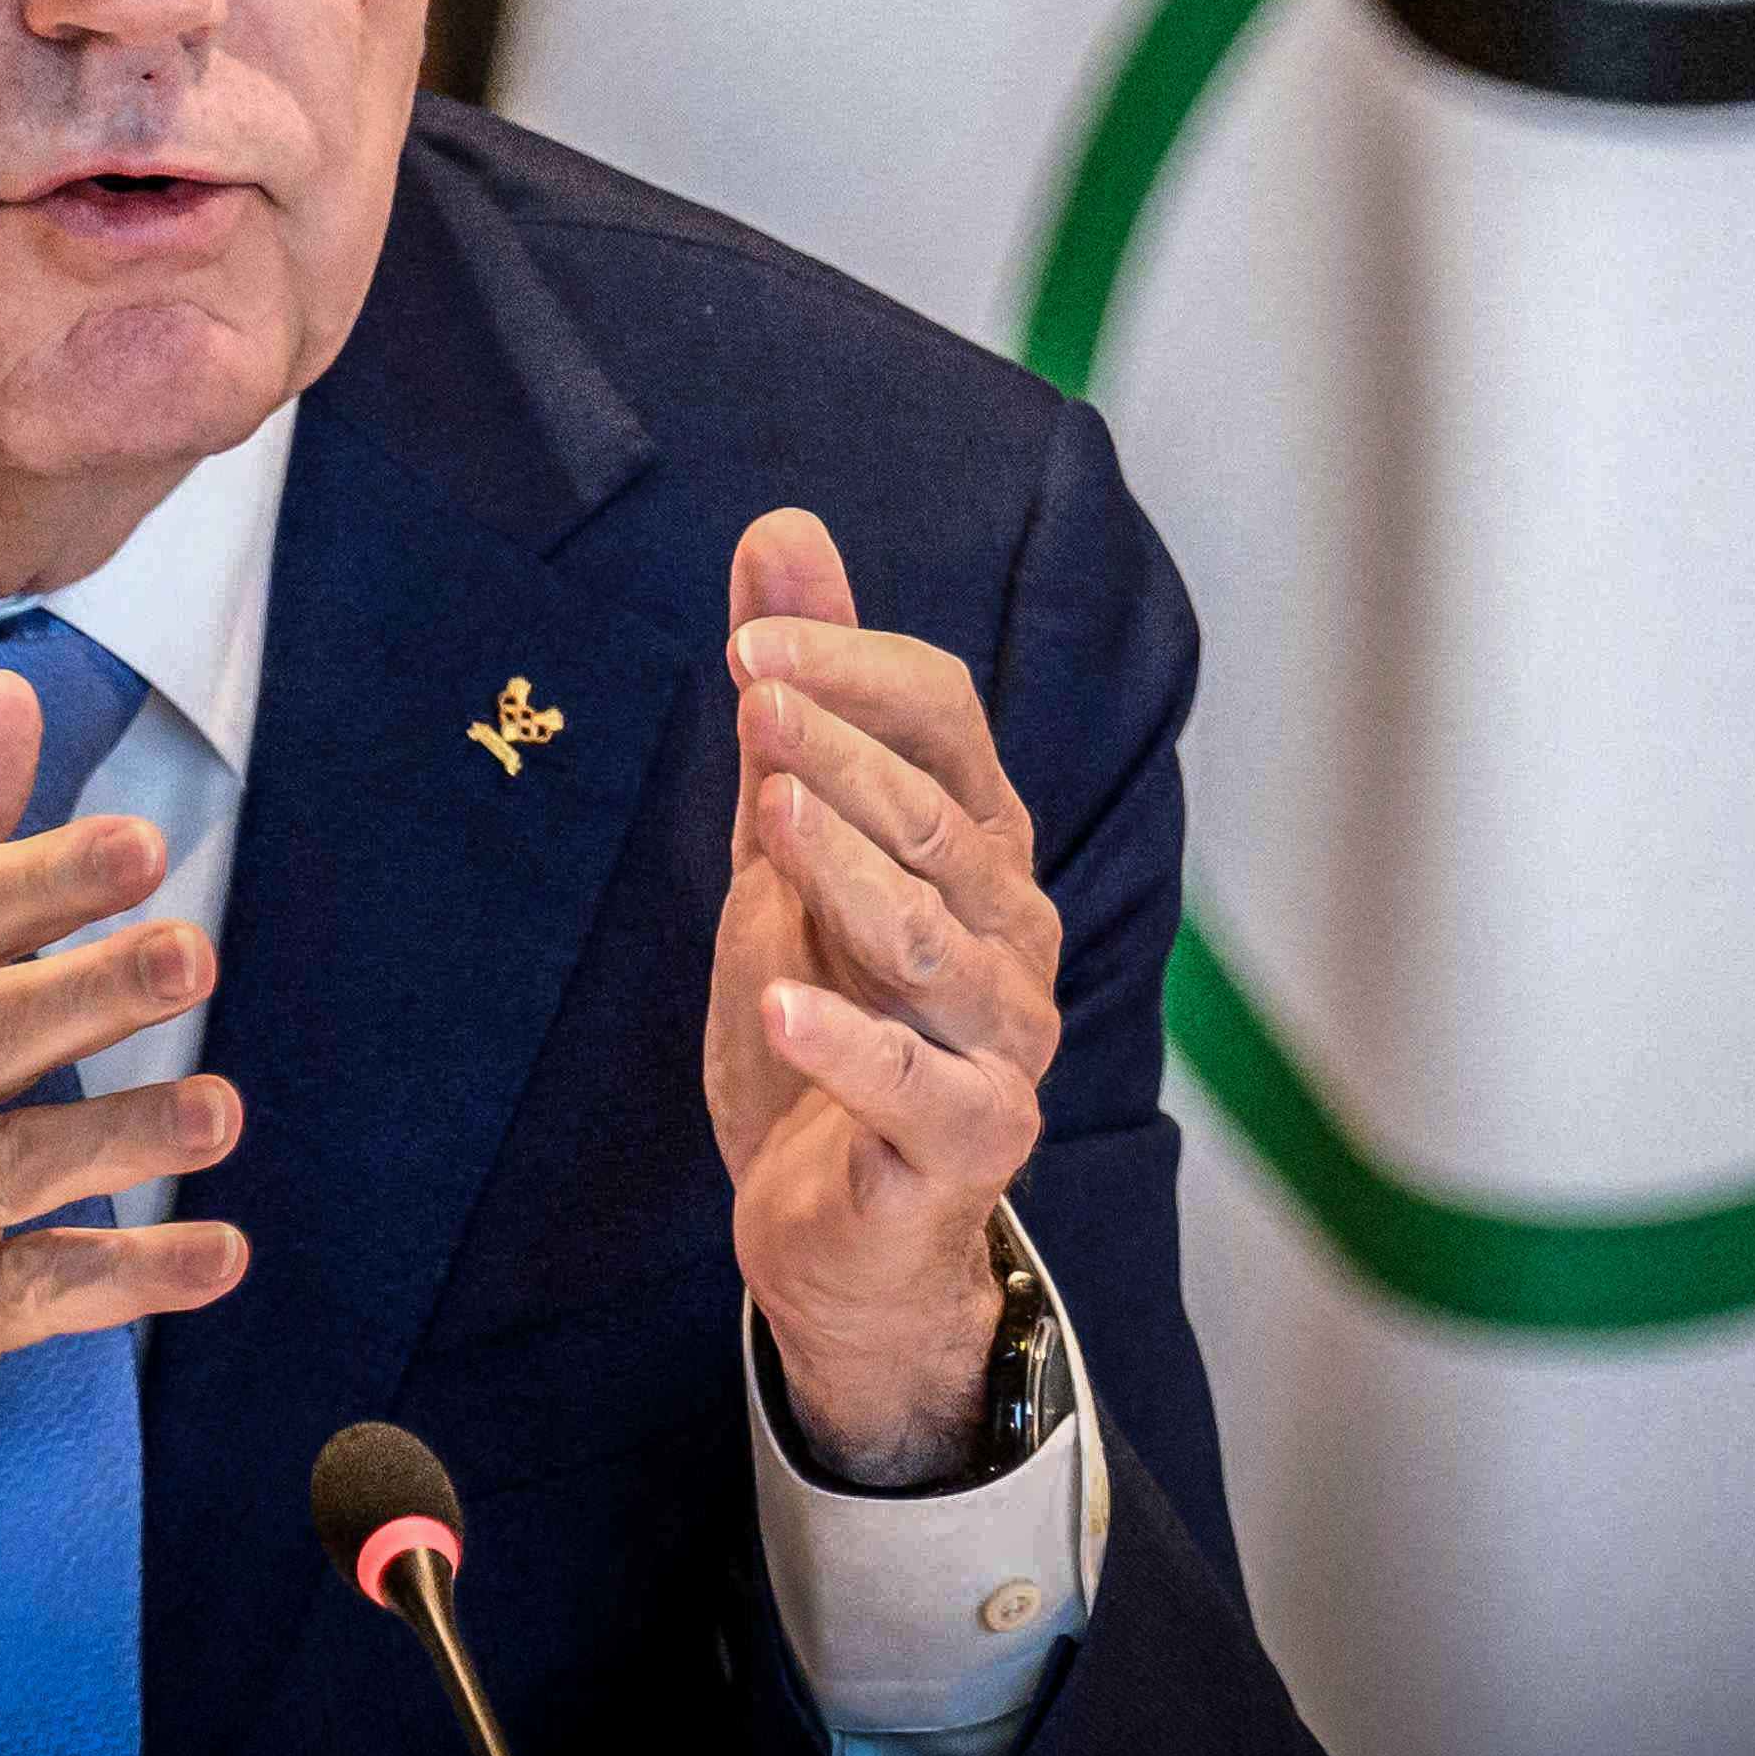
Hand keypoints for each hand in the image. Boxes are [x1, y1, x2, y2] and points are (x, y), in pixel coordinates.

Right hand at [0, 670, 248, 1619]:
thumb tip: (12, 701)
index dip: (36, 883)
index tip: (140, 844)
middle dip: (83, 995)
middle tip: (191, 955)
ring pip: (1, 1168)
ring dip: (119, 1138)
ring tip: (222, 1112)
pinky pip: (28, 1295)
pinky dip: (127, 1281)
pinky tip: (220, 1257)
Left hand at [702, 509, 1061, 1487]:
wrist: (830, 1227)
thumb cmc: (818, 1021)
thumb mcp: (783, 845)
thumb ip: (794, 699)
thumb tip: (783, 528)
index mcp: (974, 841)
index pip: (944, 720)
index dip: (853, 669)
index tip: (747, 642)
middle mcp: (1007, 926)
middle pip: (937, 818)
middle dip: (843, 753)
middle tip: (755, 697)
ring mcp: (1002, 1036)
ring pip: (930, 939)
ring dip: (851, 869)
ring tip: (771, 812)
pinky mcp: (973, 1137)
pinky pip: (914, 1082)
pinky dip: (847, 1041)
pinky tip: (780, 999)